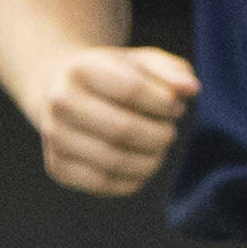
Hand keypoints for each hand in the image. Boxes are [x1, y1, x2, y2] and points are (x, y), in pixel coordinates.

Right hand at [18, 37, 192, 197]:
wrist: (62, 91)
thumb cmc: (113, 75)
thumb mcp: (141, 62)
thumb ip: (170, 71)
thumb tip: (191, 89)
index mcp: (81, 68)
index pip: (131, 89)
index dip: (164, 102)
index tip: (176, 105)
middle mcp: (60, 102)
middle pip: (123, 129)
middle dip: (159, 134)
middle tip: (170, 131)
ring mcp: (55, 137)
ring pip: (114, 161)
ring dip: (150, 159)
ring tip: (158, 148)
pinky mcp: (58, 168)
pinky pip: (104, 185)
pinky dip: (133, 179)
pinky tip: (140, 163)